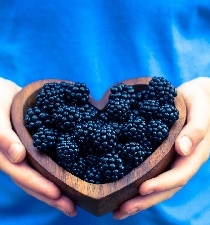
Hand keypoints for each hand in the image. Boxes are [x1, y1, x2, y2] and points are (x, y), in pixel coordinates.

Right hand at [0, 78, 76, 216]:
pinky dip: (61, 171)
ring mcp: (28, 155)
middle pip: (34, 183)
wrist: (3, 93)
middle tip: (73, 209)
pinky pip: (49, 162)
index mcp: (5, 156)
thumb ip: (3, 137)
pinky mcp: (39, 148)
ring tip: (77, 201)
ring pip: (43, 176)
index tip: (57, 195)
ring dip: (58, 190)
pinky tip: (77, 177)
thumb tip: (18, 156)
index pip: (23, 175)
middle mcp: (18, 159)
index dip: (39, 186)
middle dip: (53, 197)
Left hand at [113, 79, 209, 219]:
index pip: (180, 174)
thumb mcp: (202, 110)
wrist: (200, 99)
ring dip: (140, 200)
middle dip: (145, 201)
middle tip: (121, 211)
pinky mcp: (165, 157)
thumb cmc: (201, 102)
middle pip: (168, 188)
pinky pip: (154, 175)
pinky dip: (139, 187)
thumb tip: (182, 149)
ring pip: (160, 187)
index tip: (142, 188)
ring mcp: (175, 162)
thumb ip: (196, 129)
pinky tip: (123, 191)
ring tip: (118, 211)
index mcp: (196, 153)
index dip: (162, 184)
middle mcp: (185, 162)